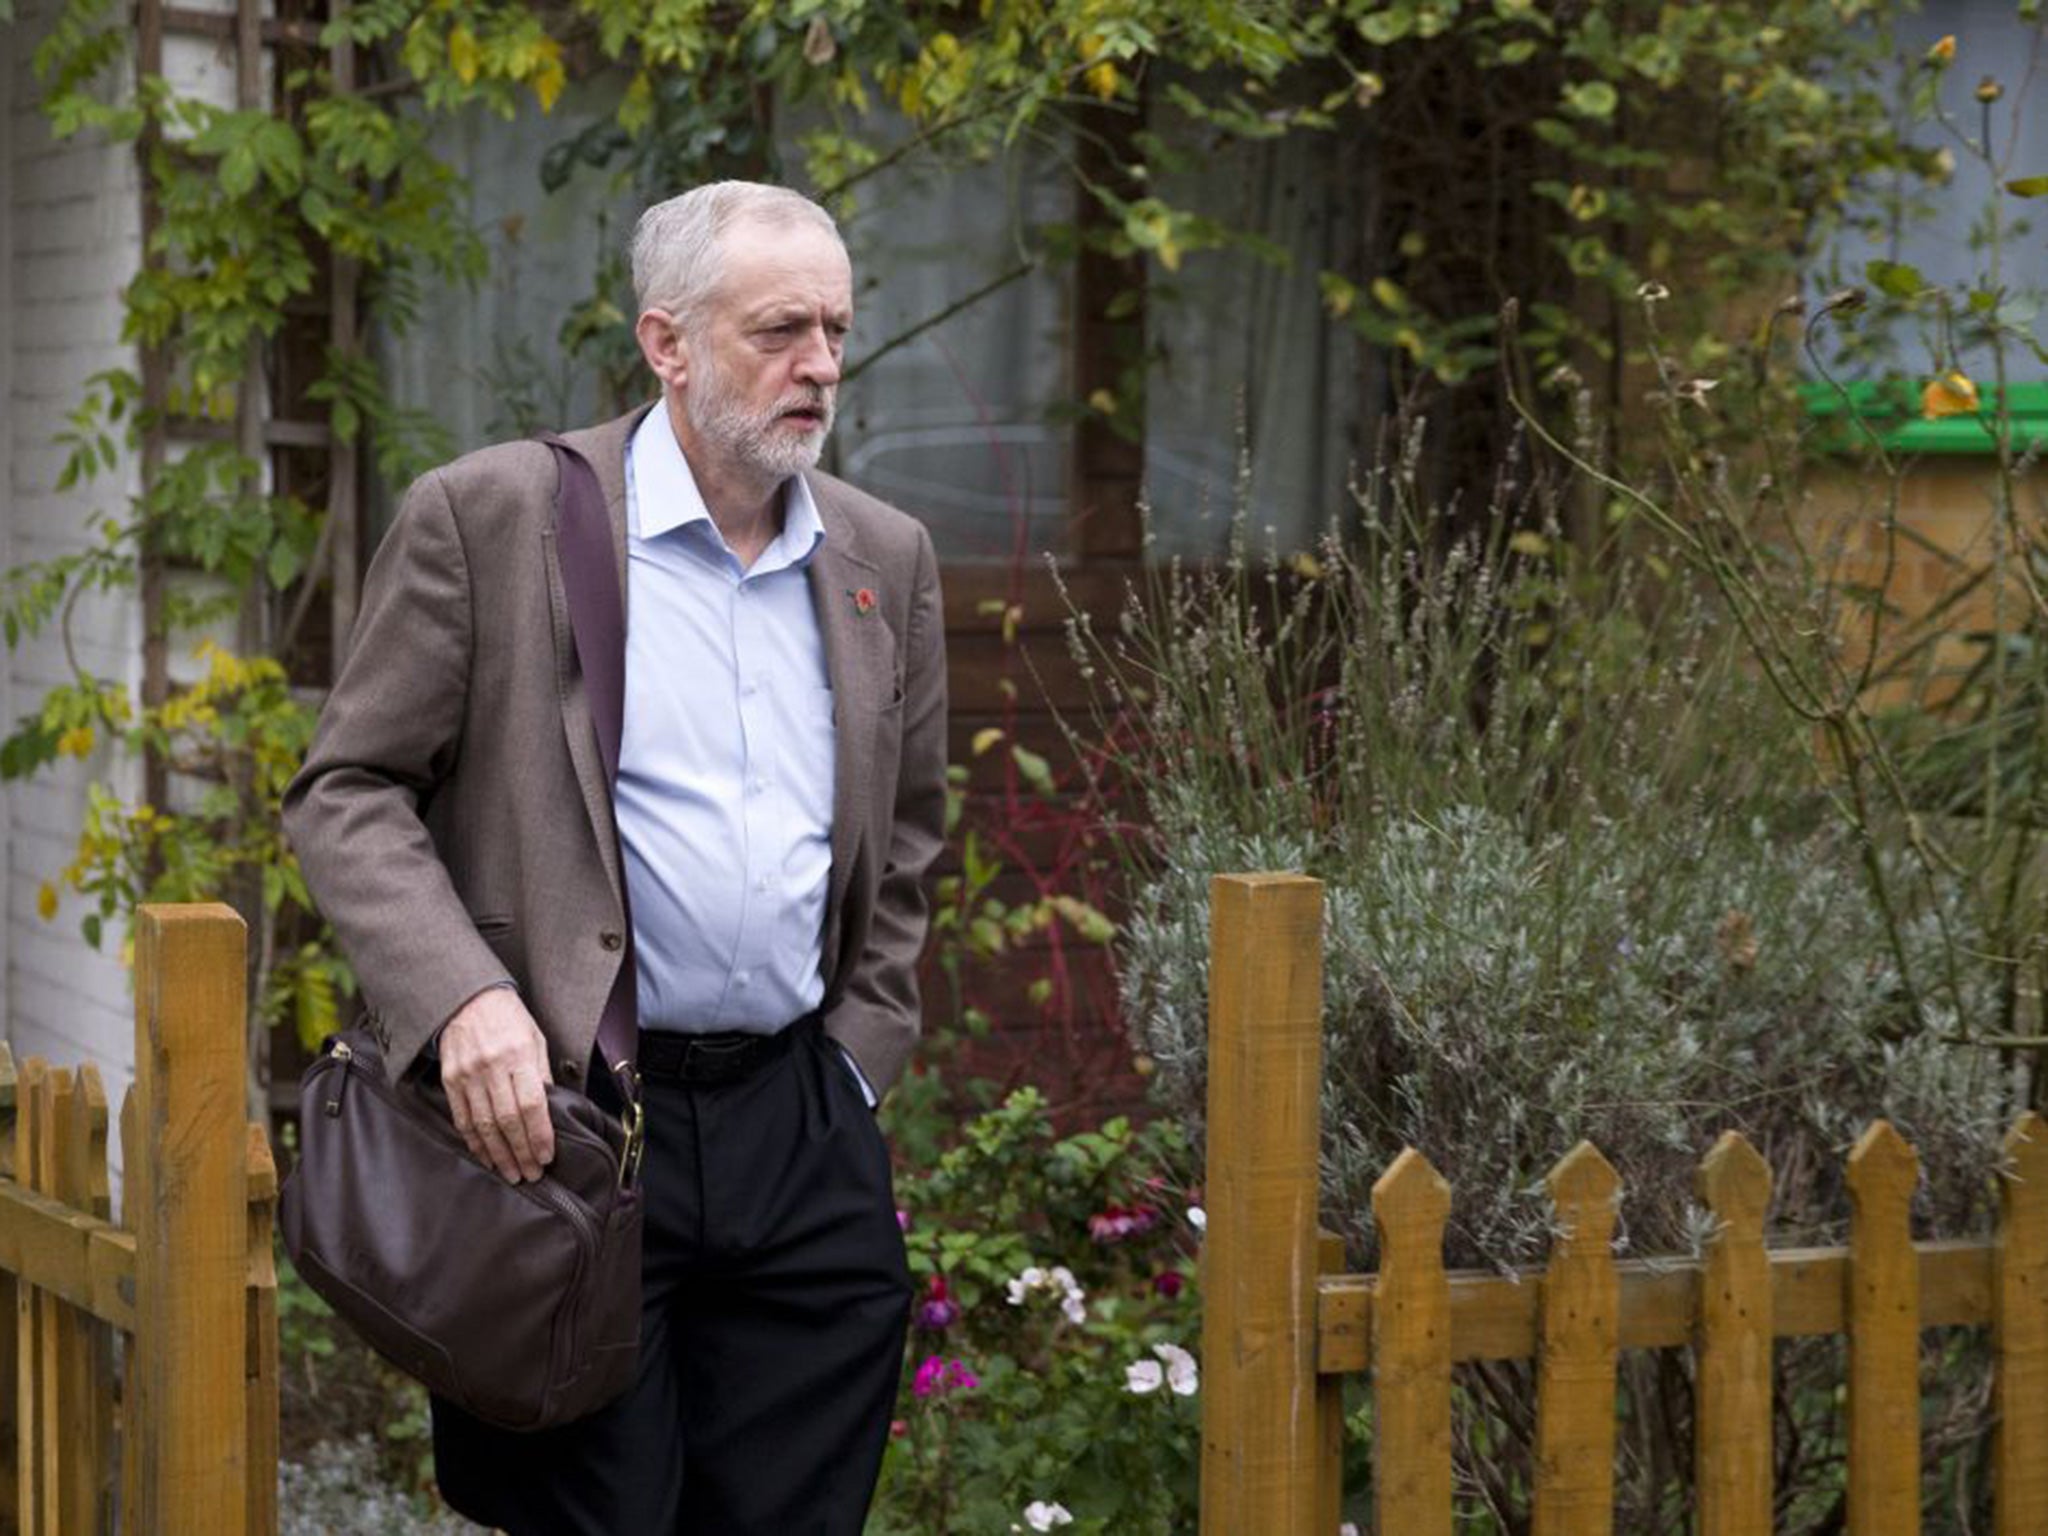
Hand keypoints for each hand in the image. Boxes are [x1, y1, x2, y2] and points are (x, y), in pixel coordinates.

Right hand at [438, 987, 555, 1182]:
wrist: (465, 998)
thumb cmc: (507, 1017)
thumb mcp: (535, 1037)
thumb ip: (541, 1073)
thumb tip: (549, 1107)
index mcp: (518, 1054)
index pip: (531, 1104)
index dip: (540, 1134)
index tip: (547, 1156)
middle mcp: (491, 1067)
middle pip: (508, 1120)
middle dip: (521, 1152)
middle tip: (531, 1174)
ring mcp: (467, 1075)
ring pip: (483, 1124)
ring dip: (499, 1154)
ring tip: (511, 1173)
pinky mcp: (449, 1080)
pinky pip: (462, 1118)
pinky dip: (474, 1141)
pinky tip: (486, 1155)